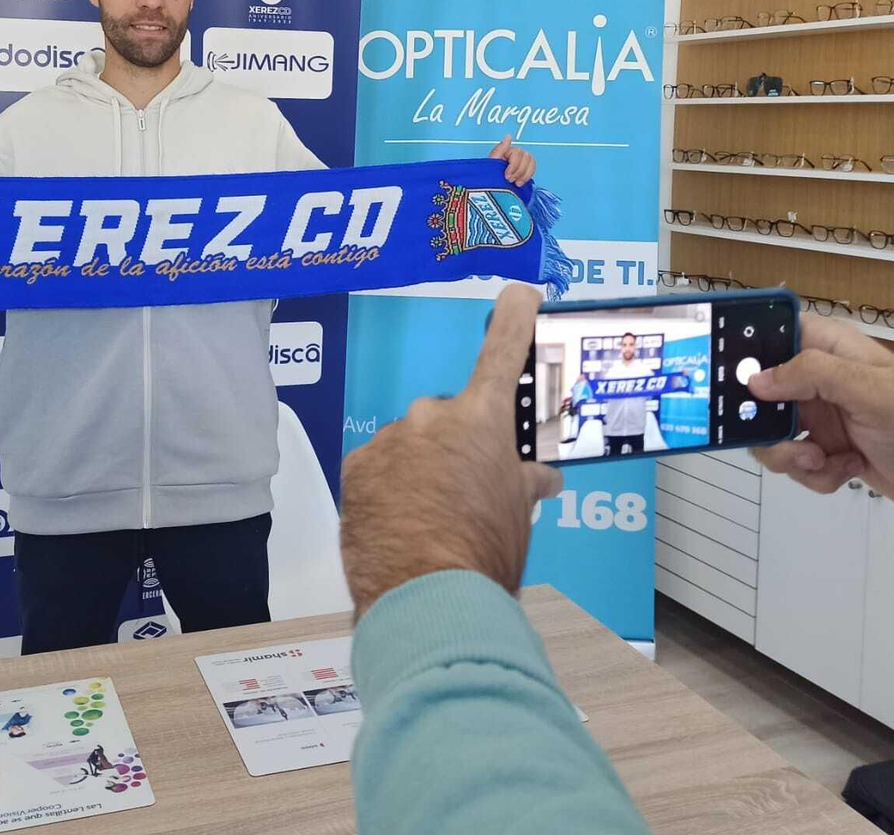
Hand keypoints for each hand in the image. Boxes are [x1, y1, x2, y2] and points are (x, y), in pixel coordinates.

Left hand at [340, 285, 561, 619]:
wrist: (427, 599)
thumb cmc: (482, 556)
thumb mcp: (519, 515)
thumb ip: (523, 484)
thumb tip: (537, 478)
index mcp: (482, 418)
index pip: (503, 350)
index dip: (515, 317)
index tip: (519, 293)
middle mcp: (432, 417)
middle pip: (450, 418)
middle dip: (458, 446)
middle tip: (468, 490)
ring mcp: (390, 441)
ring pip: (411, 445)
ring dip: (420, 469)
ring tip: (432, 520)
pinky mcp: (356, 469)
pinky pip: (379, 468)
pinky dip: (390, 487)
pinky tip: (402, 523)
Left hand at [489, 135, 534, 185]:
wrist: (490, 185)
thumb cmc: (489, 174)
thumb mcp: (492, 162)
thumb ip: (500, 149)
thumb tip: (508, 136)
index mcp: (507, 150)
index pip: (517, 153)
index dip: (513, 166)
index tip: (506, 175)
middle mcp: (516, 153)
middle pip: (526, 157)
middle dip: (519, 171)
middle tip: (510, 179)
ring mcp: (521, 161)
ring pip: (531, 162)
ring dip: (524, 174)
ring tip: (515, 182)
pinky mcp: (525, 169)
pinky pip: (532, 169)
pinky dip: (527, 176)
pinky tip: (520, 182)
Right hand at [749, 315, 893, 539]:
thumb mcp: (870, 392)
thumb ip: (812, 375)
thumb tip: (756, 380)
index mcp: (833, 350)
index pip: (775, 332)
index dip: (747, 348)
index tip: (727, 376)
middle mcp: (822, 380)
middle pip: (762, 392)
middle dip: (764, 422)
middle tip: (780, 437)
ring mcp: (825, 418)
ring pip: (773, 435)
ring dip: (790, 456)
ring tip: (823, 461)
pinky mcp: (831, 453)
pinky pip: (797, 464)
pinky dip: (815, 475)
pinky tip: (847, 472)